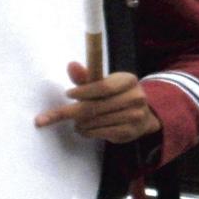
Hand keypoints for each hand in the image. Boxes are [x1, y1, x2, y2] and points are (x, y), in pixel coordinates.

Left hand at [34, 62, 163, 143]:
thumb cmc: (116, 95)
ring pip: (96, 121)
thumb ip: (86, 76)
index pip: (103, 86)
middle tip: (55, 115)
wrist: (143, 116)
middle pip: (96, 106)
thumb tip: (71, 65)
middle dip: (73, 111)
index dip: (84, 91)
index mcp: (128, 80)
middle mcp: (135, 97)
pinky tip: (84, 129)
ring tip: (76, 122)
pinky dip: (88, 132)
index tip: (68, 94)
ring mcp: (134, 115)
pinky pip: (102, 132)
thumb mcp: (104, 83)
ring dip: (80, 123)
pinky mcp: (130, 131)